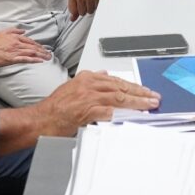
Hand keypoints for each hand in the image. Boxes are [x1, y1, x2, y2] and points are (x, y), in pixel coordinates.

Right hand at [0, 27, 51, 67]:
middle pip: (33, 47)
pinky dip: (34, 60)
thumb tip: (23, 31)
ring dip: (41, 55)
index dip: (38, 45)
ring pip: (31, 53)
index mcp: (15, 37)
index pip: (30, 41)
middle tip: (49, 55)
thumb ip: (13, 30)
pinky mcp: (11, 59)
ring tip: (47, 58)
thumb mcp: (2, 32)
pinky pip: (25, 59)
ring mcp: (14, 51)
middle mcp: (17, 43)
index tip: (44, 49)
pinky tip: (40, 61)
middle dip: (42, 51)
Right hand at [33, 71, 160, 136]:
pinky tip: (134, 114)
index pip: (115, 80)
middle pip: (121, 87)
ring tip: (150, 104)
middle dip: (140, 92)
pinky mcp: (88, 110)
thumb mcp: (73, 86)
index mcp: (87, 78)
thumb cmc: (55, 107)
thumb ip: (90, 81)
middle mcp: (89, 84)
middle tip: (153, 96)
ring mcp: (89, 97)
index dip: (132, 86)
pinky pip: (111, 111)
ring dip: (137, 101)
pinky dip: (124, 112)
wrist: (41, 119)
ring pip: (120, 97)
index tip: (144, 90)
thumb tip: (104, 75)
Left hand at [68, 0, 121, 20]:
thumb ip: (74, 5)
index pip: (72, 11)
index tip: (79, 7)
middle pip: (81, 12)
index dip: (77, 10)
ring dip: (91, 7)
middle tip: (87, 0)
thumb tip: (72, 18)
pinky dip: (96, 4)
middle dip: (85, 8)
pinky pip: (95, 8)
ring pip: (88, 11)